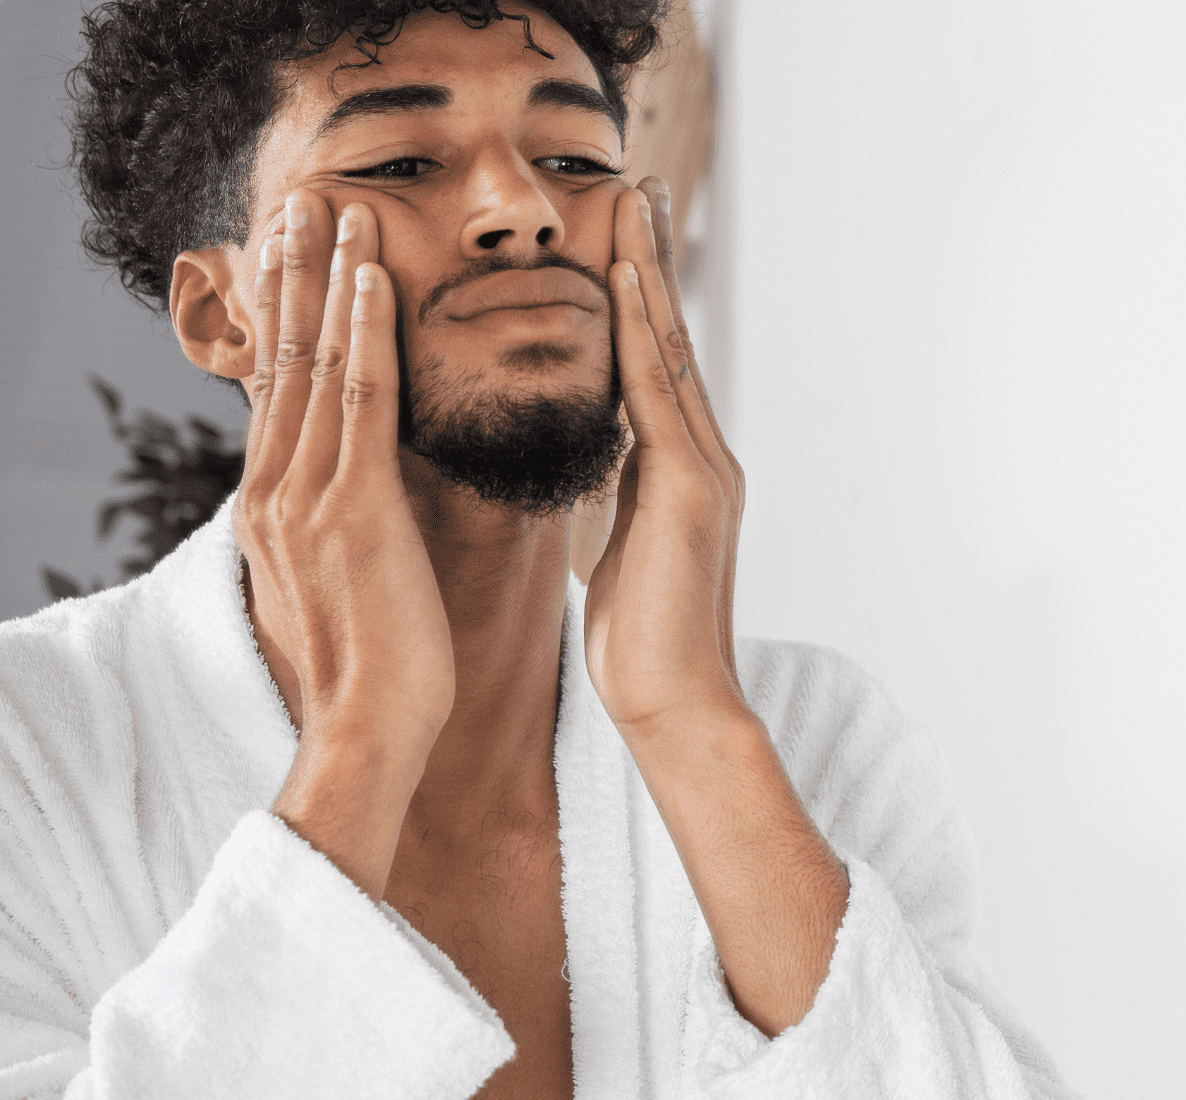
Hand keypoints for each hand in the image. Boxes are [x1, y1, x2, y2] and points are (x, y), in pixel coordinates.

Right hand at [243, 191, 453, 892]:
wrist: (370, 729)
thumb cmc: (378, 664)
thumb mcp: (350, 576)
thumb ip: (349, 523)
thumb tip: (362, 494)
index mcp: (278, 506)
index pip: (285, 391)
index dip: (292, 319)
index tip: (298, 257)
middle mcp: (277, 490)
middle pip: (285, 360)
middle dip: (293, 277)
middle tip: (299, 202)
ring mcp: (306, 495)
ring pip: (315, 363)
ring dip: (327, 280)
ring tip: (335, 209)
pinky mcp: (348, 508)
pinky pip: (357, 401)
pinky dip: (362, 335)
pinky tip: (371, 281)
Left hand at [583, 181, 845, 1036]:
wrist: (675, 703)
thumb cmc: (642, 644)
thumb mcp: (622, 548)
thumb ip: (620, 496)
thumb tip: (601, 464)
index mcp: (682, 472)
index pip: (656, 367)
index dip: (640, 299)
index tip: (620, 237)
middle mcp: (704, 457)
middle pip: (672, 339)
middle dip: (653, 262)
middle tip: (638, 189)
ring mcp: (705, 469)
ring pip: (671, 350)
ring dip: (650, 273)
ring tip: (633, 207)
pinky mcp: (691, 489)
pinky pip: (660, 392)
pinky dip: (643, 333)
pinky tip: (624, 282)